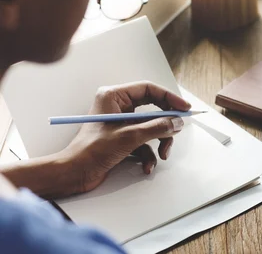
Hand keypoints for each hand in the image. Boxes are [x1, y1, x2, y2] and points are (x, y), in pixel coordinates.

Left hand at [62, 81, 190, 193]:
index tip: (184, 108)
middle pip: (153, 109)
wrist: (73, 174)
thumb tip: (177, 122)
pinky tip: (147, 166)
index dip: (169, 98)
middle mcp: (118, 106)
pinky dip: (149, 154)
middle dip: (165, 124)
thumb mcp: (129, 137)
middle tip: (177, 130)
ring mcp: (121, 123)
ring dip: (159, 142)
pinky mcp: (122, 138)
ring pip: (151, 127)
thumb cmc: (90, 151)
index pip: (149, 89)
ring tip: (161, 155)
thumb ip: (157, 127)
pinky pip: (144, 141)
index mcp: (114, 96)